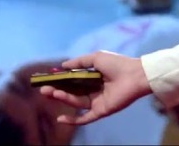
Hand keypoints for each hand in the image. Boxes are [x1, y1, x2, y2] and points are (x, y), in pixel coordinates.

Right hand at [39, 51, 153, 125]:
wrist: (135, 75)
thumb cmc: (118, 64)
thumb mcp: (96, 58)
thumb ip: (79, 62)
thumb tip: (62, 66)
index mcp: (93, 77)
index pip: (72, 81)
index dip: (60, 81)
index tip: (46, 79)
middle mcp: (93, 90)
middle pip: (71, 93)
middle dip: (57, 91)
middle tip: (43, 89)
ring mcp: (97, 101)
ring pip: (76, 102)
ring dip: (63, 98)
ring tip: (52, 92)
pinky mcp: (101, 111)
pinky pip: (85, 118)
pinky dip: (73, 120)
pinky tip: (60, 118)